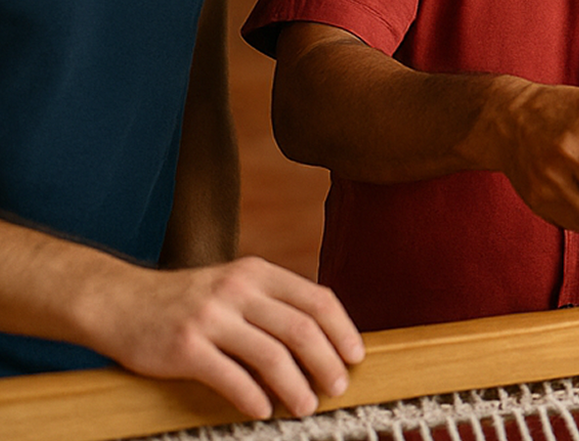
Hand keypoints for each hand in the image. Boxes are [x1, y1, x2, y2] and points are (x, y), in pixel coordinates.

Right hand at [83, 257, 363, 419]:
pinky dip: (254, 398)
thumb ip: (273, 303)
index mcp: (258, 273)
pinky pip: (231, 378)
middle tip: (337, 388)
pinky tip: (262, 411)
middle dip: (327, 363)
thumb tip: (324, 340)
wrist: (118, 301)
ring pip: (272, 356)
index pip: (318, 299)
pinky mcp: (185, 347)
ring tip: (305, 406)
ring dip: (296, 387)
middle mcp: (238, 291)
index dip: (343, 331)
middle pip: (301, 330)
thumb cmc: (187, 300)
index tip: (355, 357)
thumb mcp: (234, 285)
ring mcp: (211, 318)